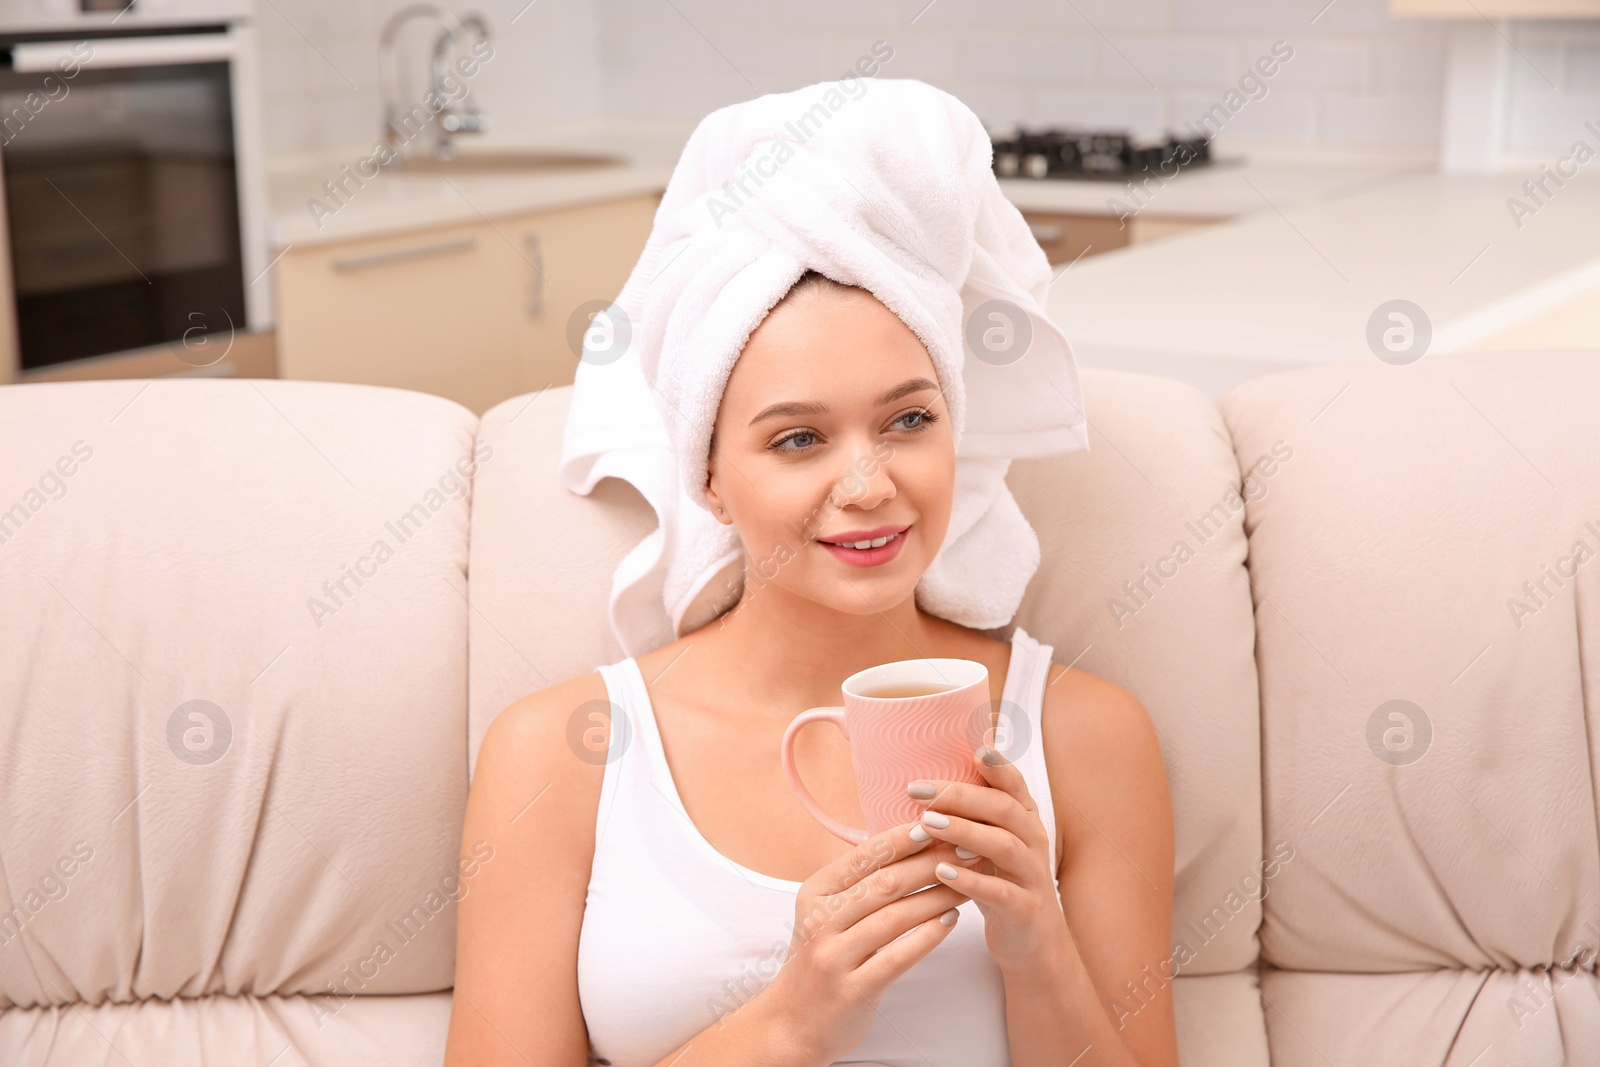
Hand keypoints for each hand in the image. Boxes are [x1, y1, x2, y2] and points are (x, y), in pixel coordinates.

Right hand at [760, 820, 972, 1064]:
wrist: (794, 1019)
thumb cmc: (824, 955)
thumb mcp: (828, 912)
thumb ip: (861, 881)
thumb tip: (913, 839)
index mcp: (815, 892)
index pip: (864, 855)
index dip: (904, 838)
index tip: (939, 823)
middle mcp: (820, 920)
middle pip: (885, 883)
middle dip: (931, 863)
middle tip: (966, 850)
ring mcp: (834, 956)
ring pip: (895, 917)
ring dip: (937, 896)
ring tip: (969, 883)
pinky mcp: (852, 990)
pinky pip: (897, 957)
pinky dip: (928, 936)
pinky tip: (951, 920)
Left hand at [906, 744, 1069, 974]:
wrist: (1032, 942)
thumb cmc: (1000, 883)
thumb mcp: (991, 845)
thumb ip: (970, 815)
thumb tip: (923, 782)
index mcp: (1024, 820)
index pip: (1014, 785)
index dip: (997, 765)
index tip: (973, 747)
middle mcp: (1033, 842)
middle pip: (1003, 809)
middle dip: (961, 795)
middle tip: (917, 789)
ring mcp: (1032, 875)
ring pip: (1003, 845)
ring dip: (964, 831)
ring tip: (928, 823)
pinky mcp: (1024, 909)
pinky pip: (1000, 891)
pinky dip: (970, 880)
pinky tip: (942, 872)